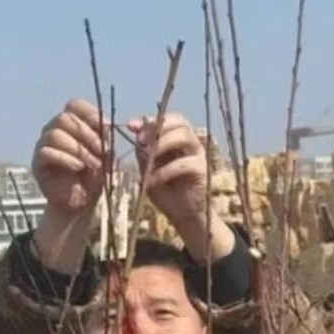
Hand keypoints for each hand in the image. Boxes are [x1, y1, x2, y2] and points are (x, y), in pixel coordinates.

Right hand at [31, 100, 109, 272]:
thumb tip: (110, 125)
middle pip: (65, 118)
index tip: (107, 127)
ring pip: (55, 134)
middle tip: (103, 151)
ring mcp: (43, 144)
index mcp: (72, 124)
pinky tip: (79, 167)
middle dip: (87, 134)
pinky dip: (66, 158)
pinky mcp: (37, 161)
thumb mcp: (105, 154)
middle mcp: (54, 129)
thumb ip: (106, 138)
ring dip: (79, 148)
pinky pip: (47, 152)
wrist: (81, 201)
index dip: (90, 113)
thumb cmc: (94, 176)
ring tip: (94, 164)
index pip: (75, 105)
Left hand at [130, 113, 233, 261]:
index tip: (131, 126)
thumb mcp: (147, 167)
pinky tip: (152, 180)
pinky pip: (184, 163)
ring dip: (162, 145)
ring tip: (148, 160)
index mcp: (178, 139)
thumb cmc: (166, 191)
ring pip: (184, 136)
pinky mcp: (202, 171)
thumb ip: (143, 149)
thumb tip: (135, 130)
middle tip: (141, 142)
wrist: (181, 215)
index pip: (168, 118)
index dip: (150, 119)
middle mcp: (191, 144)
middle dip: (157, 129)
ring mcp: (199, 156)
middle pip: (180, 121)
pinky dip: (165, 171)